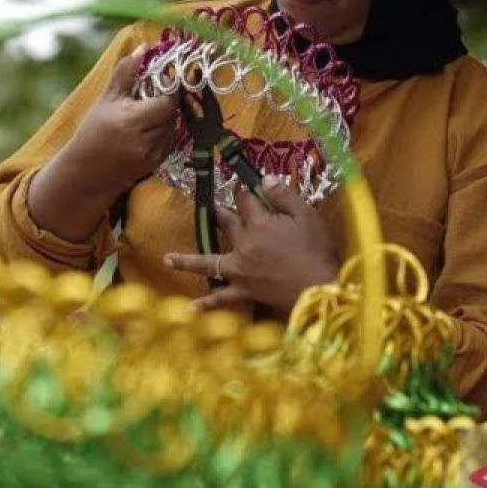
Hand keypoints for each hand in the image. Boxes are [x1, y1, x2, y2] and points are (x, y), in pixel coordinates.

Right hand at [28, 45, 175, 241]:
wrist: (86, 172)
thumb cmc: (93, 132)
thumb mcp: (107, 99)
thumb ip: (126, 72)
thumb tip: (143, 47)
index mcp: (131, 121)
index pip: (167, 101)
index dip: (168, 88)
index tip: (161, 79)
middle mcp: (145, 140)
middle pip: (172, 113)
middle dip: (165, 101)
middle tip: (151, 95)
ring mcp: (153, 154)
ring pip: (173, 125)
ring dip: (165, 116)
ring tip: (144, 113)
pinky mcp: (157, 163)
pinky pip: (169, 138)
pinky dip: (162, 130)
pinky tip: (145, 129)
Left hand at [165, 176, 338, 313]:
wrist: (319, 289)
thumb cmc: (317, 251)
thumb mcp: (307, 216)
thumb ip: (284, 195)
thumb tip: (264, 179)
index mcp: (260, 224)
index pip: (246, 199)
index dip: (244, 189)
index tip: (242, 183)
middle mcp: (244, 244)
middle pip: (226, 223)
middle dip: (220, 212)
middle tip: (211, 205)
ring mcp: (241, 270)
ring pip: (210, 262)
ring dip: (188, 260)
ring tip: (167, 259)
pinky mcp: (245, 291)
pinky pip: (222, 299)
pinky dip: (207, 304)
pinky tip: (191, 308)